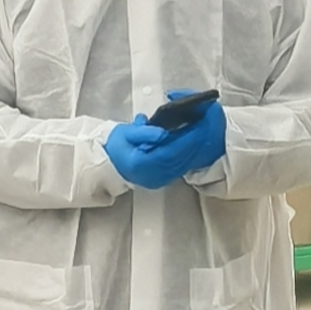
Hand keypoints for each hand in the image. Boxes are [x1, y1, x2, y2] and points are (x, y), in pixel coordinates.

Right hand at [107, 97, 227, 189]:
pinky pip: (178, 169)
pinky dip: (186, 158)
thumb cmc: (115, 145)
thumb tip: (163, 132)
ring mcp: (157, 180)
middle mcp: (151, 175)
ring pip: (180, 165)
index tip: (196, 129)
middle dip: (192, 144)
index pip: (169, 151)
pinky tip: (191, 147)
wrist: (107, 163)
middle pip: (178, 159)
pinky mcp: (161, 180)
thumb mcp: (126, 133)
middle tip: (203, 129)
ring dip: (192, 151)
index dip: (184, 141)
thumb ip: (144, 132)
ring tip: (200, 136)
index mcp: (141, 163)